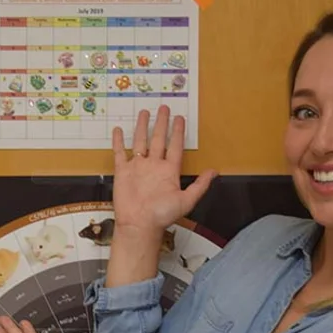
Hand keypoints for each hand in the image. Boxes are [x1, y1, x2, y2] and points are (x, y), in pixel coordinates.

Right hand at [111, 105, 215, 234]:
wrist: (139, 224)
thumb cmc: (162, 215)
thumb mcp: (186, 200)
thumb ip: (199, 185)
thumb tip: (214, 171)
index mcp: (169, 170)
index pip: (174, 146)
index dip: (177, 132)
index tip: (180, 118)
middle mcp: (154, 166)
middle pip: (158, 139)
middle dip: (161, 123)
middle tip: (164, 107)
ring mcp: (138, 167)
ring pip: (140, 141)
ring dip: (142, 127)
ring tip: (144, 112)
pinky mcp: (123, 172)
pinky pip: (120, 153)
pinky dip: (119, 142)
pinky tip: (118, 130)